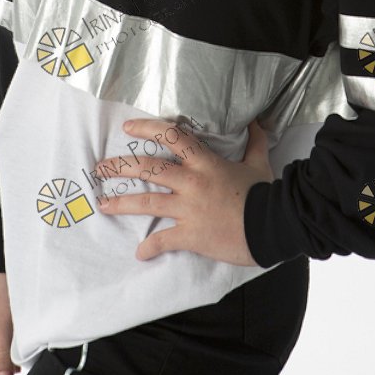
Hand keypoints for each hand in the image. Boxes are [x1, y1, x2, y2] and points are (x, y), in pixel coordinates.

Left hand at [95, 117, 274, 266]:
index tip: (127, 127)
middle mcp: (191, 182)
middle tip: (101, 168)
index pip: (171, 135)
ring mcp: (188, 209)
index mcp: (205, 162)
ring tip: (103, 204)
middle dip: (121, 167)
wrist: (273, 225)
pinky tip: (139, 253)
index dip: (147, 128)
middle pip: (149, 168)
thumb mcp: (259, 162)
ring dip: (122, 203)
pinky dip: (150, 247)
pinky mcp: (191, 234)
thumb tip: (258, 121)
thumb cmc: (265, 193)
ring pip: (148, 201)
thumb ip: (255, 141)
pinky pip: (164, 240)